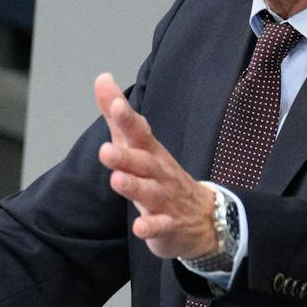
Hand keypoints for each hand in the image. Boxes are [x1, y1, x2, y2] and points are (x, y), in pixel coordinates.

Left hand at [93, 72, 217, 260]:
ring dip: (134, 186)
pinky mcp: (168, 225)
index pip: (137, 131)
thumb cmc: (162, 175)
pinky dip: (151, 228)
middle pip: (142, 162)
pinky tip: (139, 228)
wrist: (205, 217)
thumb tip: (102, 78)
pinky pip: (160, 227)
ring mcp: (165, 199)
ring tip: (117, 181)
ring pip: (150, 192)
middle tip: (105, 150)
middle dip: (125, 156)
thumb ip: (118, 115)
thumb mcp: (140, 144)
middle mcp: (158, 172)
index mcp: (150, 152)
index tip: (113, 104)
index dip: (126, 118)